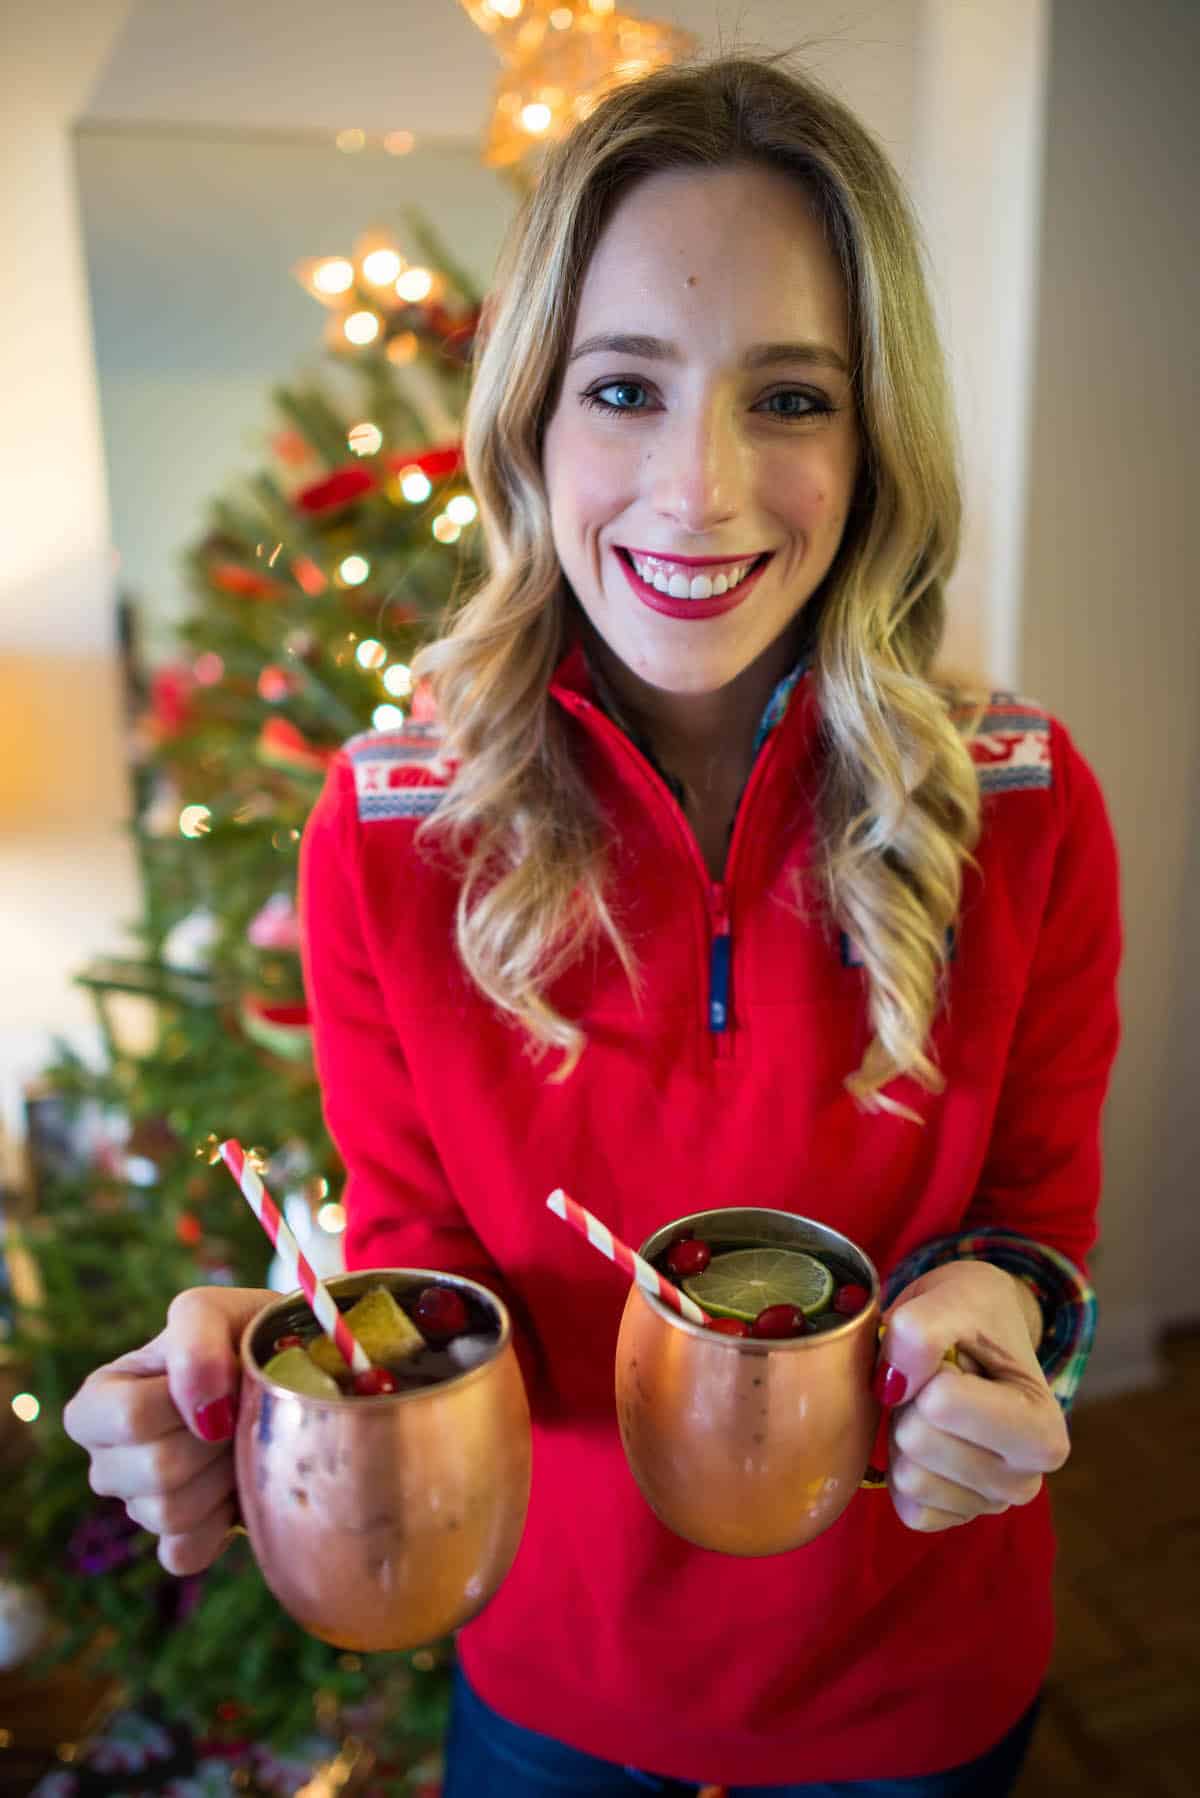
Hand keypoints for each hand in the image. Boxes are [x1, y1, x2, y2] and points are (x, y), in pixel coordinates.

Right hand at [61, 1287, 270, 1574]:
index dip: (183, 1402)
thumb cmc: (244, 1336)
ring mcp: (138, 1506)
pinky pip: (186, 1553)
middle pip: (156, 1470)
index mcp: (99, 1400)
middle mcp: (107, 1458)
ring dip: (225, 1476)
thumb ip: (195, 1339)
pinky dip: (223, 1521)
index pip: (127, 1417)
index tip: (222, 1380)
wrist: (299, 1374)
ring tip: (242, 1442)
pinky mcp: (176, 1541)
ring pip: (172, 1514)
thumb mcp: (215, 1310)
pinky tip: (238, 1485)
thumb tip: (203, 1413)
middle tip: (239, 1414)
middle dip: (214, 1441)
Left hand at [874, 1260, 1069, 1533]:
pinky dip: (901, 1467)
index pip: (941, 1404)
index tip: (954, 1360)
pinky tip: (929, 1438)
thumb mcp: (957, 1296)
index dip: (930, 1369)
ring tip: (934, 1407)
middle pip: (918, 1441)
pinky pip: (905, 1505)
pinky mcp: (953, 1519)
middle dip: (913, 1401)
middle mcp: (1027, 1480)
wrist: (976, 1331)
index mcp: (1043, 1430)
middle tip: (937, 1381)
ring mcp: (990, 1505)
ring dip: (905, 1430)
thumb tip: (893, 1385)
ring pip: (907, 1475)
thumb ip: (921, 1328)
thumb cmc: (975, 1315)